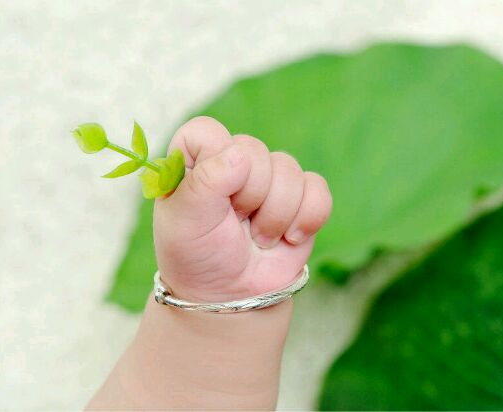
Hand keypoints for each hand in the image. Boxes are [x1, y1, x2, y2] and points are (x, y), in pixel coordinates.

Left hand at [153, 117, 331, 301]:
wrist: (233, 295)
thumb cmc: (198, 256)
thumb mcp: (185, 222)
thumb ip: (204, 182)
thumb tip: (239, 154)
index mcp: (196, 160)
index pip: (206, 131)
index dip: (214, 162)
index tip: (211, 197)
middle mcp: (233, 162)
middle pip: (254, 150)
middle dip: (247, 198)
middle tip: (234, 224)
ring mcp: (270, 179)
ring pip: (289, 170)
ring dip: (275, 215)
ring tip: (257, 237)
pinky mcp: (301, 197)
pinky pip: (317, 189)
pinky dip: (307, 218)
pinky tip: (289, 237)